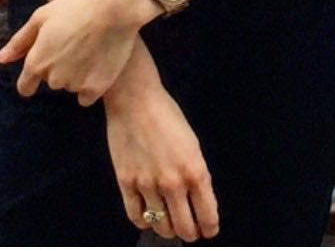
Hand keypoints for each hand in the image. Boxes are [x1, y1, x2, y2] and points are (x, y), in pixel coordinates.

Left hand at [0, 0, 151, 105]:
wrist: (115, 9)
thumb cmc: (76, 7)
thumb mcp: (41, 17)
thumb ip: (20, 41)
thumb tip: (1, 59)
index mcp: (36, 62)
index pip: (25, 86)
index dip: (30, 81)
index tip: (40, 75)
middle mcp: (53, 78)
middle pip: (51, 81)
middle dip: (58, 67)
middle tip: (74, 45)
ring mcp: (75, 84)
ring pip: (70, 85)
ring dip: (76, 74)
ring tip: (90, 50)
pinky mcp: (97, 87)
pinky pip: (87, 96)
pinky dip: (91, 86)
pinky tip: (98, 67)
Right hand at [101, 77, 219, 241]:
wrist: (136, 102)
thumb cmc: (169, 118)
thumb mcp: (193, 146)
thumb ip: (195, 174)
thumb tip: (195, 197)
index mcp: (196, 172)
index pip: (207, 213)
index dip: (209, 227)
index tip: (209, 231)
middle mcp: (173, 183)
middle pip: (184, 225)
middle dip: (190, 233)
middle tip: (191, 233)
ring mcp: (147, 185)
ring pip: (160, 224)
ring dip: (168, 230)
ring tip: (171, 228)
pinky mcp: (125, 182)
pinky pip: (135, 214)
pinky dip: (144, 221)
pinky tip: (148, 219)